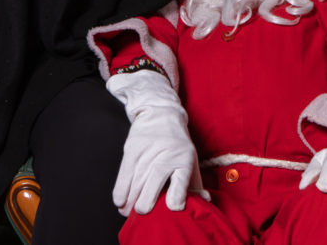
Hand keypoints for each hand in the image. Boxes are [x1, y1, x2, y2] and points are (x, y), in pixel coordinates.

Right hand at [106, 71, 208, 215]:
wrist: (160, 114)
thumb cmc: (178, 144)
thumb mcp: (190, 160)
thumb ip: (195, 184)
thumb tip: (205, 202)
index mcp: (184, 159)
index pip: (181, 181)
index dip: (177, 197)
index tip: (172, 208)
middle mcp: (166, 155)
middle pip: (154, 183)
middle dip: (146, 203)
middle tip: (142, 213)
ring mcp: (147, 152)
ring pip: (136, 182)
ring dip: (130, 201)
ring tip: (128, 213)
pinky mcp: (132, 150)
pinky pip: (124, 174)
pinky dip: (121, 190)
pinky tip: (120, 201)